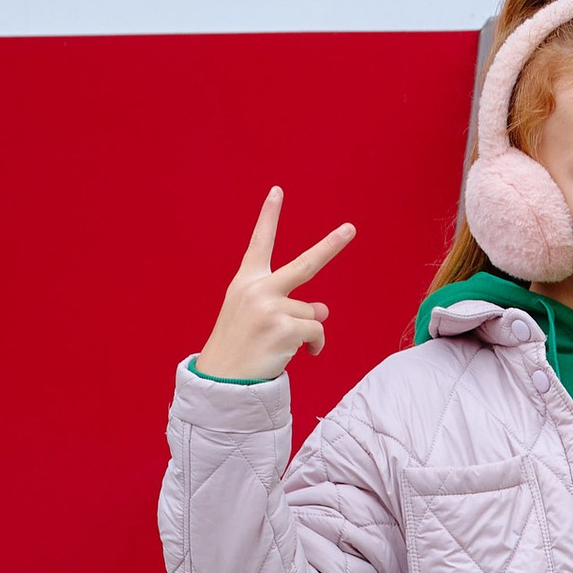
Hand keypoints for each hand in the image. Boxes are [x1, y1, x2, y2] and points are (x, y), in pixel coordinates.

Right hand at [195, 188, 355, 380]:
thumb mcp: (258, 318)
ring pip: (313, 313)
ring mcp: (271, 307)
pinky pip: (317, 333)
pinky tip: (301, 355)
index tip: (277, 191)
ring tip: (283, 345)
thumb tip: (323, 309)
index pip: (260, 244)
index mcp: (246, 282)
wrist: (221, 381)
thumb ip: (287, 305)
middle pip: (305, 264)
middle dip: (331, 245)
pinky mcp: (284, 328)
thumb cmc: (239, 347)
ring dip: (307, 332)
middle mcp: (258, 289)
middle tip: (351, 228)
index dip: (269, 217)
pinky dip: (315, 346)